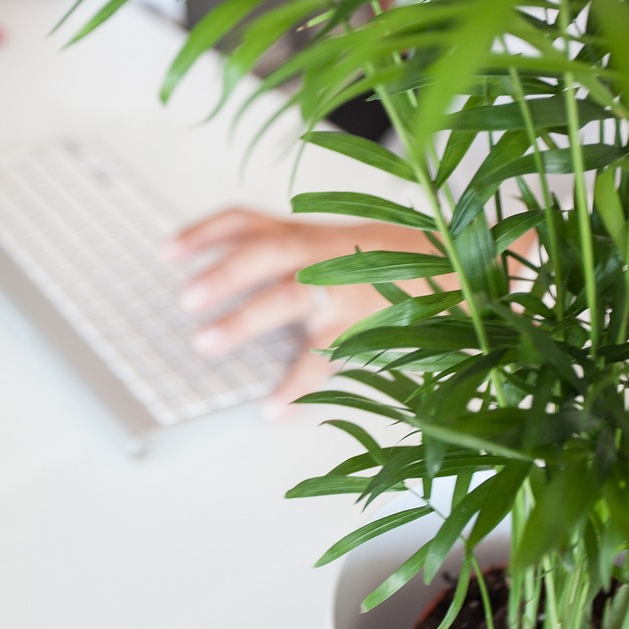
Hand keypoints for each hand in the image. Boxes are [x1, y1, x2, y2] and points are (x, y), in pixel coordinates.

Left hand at [163, 208, 433, 418]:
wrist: (464, 273)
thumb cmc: (395, 264)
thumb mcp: (342, 245)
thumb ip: (294, 255)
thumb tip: (230, 278)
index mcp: (310, 234)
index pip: (248, 221)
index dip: (203, 233)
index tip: (165, 252)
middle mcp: (323, 254)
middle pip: (265, 252)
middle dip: (221, 272)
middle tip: (185, 298)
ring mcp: (344, 289)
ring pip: (287, 297)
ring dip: (243, 321)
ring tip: (205, 344)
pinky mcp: (366, 326)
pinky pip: (324, 360)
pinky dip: (296, 386)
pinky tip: (272, 407)